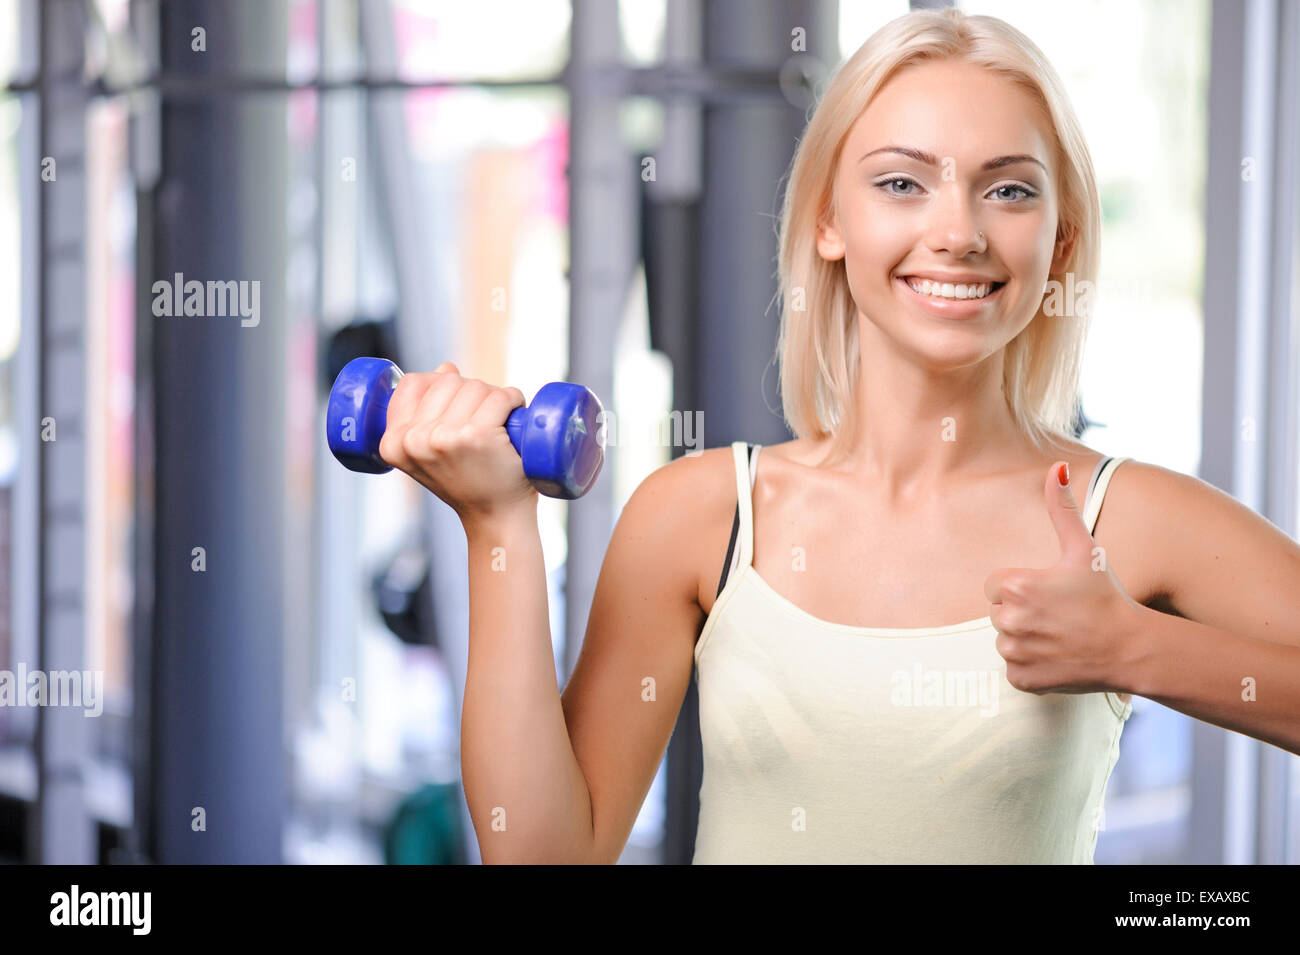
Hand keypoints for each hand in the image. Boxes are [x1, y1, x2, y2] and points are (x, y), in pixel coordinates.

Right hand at [378, 362, 537, 523]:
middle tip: (482, 421)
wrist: (494, 517)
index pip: (413, 383)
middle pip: (448, 380)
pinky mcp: (477, 435)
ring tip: (497, 422)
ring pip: (475, 386)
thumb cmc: (467, 481)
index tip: (455, 410)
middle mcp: (414, 440)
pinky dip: (513, 400)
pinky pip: (500, 396)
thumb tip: (445, 368)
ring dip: (493, 397)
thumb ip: (424, 413)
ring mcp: (445, 437)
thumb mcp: (429, 451)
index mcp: (393, 443)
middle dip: (470, 392)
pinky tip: (513, 415)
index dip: (440, 387)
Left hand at [983, 461, 1145, 694]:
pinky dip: (1032, 665)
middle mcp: (1008, 620)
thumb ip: (1063, 508)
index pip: (996, 585)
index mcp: (1014, 586)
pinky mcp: (1021, 679)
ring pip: (1006, 641)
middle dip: (1024, 612)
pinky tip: (1059, 656)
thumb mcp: (1083, 549)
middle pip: (999, 613)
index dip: (1022, 587)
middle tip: (1060, 615)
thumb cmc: (1106, 595)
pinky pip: (1015, 668)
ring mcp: (1015, 653)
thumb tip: (1056, 466)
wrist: (1131, 647)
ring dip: (1027, 639)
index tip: (1049, 592)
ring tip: (1061, 635)